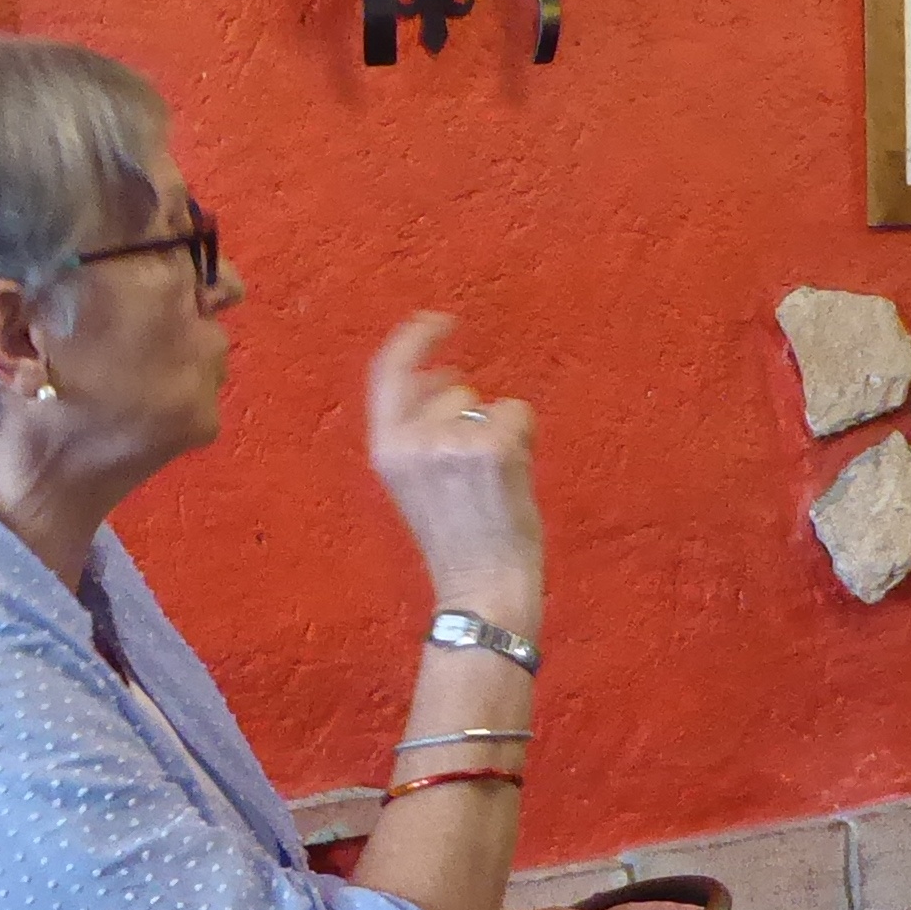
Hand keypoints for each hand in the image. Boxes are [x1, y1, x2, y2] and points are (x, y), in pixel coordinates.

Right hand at [368, 314, 542, 628]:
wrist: (482, 588)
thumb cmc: (457, 540)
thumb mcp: (415, 482)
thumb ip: (422, 429)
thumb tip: (453, 375)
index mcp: (385, 448)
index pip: (389, 372)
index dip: (415, 339)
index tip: (441, 321)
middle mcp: (412, 439)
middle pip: (453, 388)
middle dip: (473, 414)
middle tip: (479, 472)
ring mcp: (452, 440)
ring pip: (487, 403)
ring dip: (498, 432)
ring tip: (492, 484)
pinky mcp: (492, 445)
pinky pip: (517, 414)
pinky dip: (524, 440)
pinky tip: (513, 480)